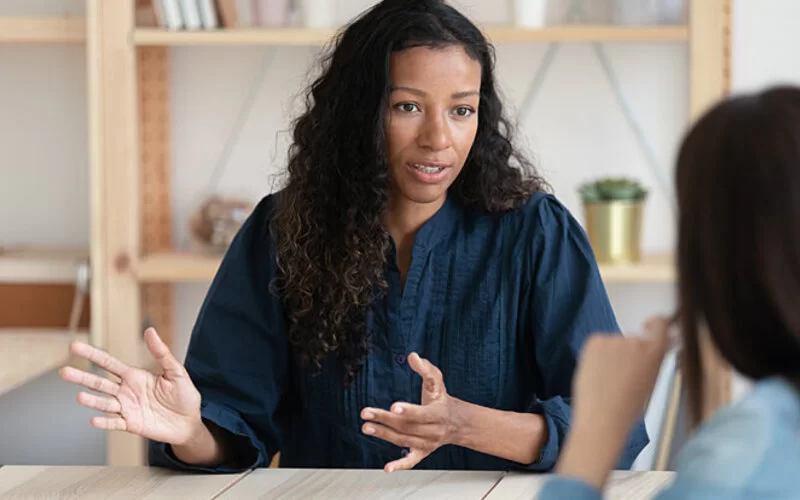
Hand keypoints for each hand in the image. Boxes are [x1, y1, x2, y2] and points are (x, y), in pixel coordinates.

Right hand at [59, 327, 202, 445]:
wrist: (190, 422)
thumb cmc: (184, 396)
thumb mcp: (175, 371)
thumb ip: (161, 353)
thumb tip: (150, 331)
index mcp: (135, 376)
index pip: (109, 363)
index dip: (92, 354)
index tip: (75, 347)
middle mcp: (126, 391)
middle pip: (99, 383)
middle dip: (82, 377)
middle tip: (64, 372)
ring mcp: (127, 408)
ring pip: (104, 403)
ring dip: (92, 401)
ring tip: (80, 397)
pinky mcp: (131, 424)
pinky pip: (115, 423)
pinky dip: (105, 423)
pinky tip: (95, 420)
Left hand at [361, 353, 458, 472]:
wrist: (457, 422)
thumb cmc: (441, 398)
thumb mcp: (437, 381)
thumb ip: (426, 368)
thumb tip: (413, 356)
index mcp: (438, 413)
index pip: (422, 414)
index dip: (409, 411)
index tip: (394, 407)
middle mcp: (433, 430)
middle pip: (407, 427)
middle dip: (385, 420)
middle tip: (366, 414)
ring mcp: (428, 443)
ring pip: (404, 441)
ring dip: (384, 435)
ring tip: (366, 427)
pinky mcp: (423, 452)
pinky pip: (412, 461)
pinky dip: (400, 466)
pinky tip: (387, 468)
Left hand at [556, 316, 671, 487]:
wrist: (603, 417)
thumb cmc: (628, 407)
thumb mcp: (651, 381)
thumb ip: (656, 358)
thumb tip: (668, 340)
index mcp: (656, 352)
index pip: (660, 324)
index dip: (655, 324)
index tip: (649, 326)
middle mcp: (637, 340)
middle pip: (633, 339)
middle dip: (627, 352)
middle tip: (621, 376)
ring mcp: (615, 339)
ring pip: (613, 344)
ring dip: (610, 356)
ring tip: (607, 380)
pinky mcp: (595, 340)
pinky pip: (597, 344)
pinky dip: (595, 356)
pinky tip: (597, 374)